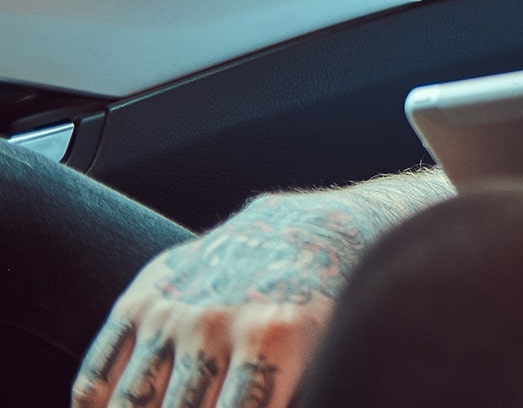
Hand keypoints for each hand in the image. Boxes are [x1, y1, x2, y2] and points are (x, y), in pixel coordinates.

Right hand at [71, 195, 365, 407]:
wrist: (300, 234)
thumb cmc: (319, 311)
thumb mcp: (323, 351)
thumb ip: (288, 394)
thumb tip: (273, 406)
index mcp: (271, 337)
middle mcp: (213, 323)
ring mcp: (170, 312)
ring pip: (130, 406)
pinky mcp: (137, 301)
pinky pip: (96, 379)